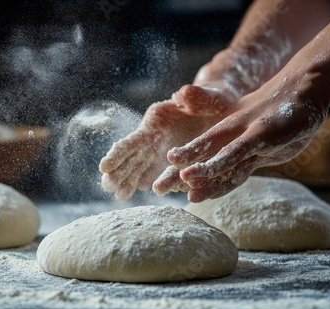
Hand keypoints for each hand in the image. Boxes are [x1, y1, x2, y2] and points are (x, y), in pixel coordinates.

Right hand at [99, 95, 224, 200]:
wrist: (224, 110)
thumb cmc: (215, 99)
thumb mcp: (209, 96)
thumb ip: (196, 97)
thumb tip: (184, 92)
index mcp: (157, 121)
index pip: (134, 140)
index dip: (119, 154)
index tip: (105, 167)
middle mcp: (156, 138)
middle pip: (134, 158)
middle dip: (120, 172)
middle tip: (108, 188)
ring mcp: (164, 152)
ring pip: (144, 169)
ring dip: (131, 182)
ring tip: (120, 196)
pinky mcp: (176, 162)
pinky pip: (164, 175)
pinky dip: (155, 183)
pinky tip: (144, 192)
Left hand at [159, 76, 327, 202]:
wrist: (304, 85)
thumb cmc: (282, 114)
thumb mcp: (262, 137)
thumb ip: (246, 155)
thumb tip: (235, 170)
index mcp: (229, 135)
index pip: (203, 156)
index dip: (185, 171)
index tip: (167, 187)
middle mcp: (232, 135)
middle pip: (202, 158)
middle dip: (179, 174)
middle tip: (156, 189)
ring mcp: (245, 135)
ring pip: (214, 157)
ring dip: (193, 171)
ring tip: (170, 184)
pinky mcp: (261, 134)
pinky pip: (235, 154)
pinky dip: (215, 165)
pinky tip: (195, 174)